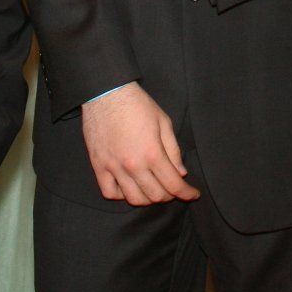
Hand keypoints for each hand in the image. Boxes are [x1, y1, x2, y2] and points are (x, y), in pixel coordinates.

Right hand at [81, 83, 200, 205]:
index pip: (174, 184)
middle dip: (169, 196)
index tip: (193, 194)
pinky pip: (109, 192)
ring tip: (153, 188)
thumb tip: (181, 173)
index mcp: (152, 153)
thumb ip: (173, 150)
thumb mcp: (164, 122)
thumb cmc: (137, 104)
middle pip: (155, 196)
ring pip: (133, 199)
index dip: (187, 193)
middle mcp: (133, 165)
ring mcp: (114, 167)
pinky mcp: (98, 166)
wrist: (106, 93)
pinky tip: (129, 186)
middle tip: (173, 188)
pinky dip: (122, 195)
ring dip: (148, 198)